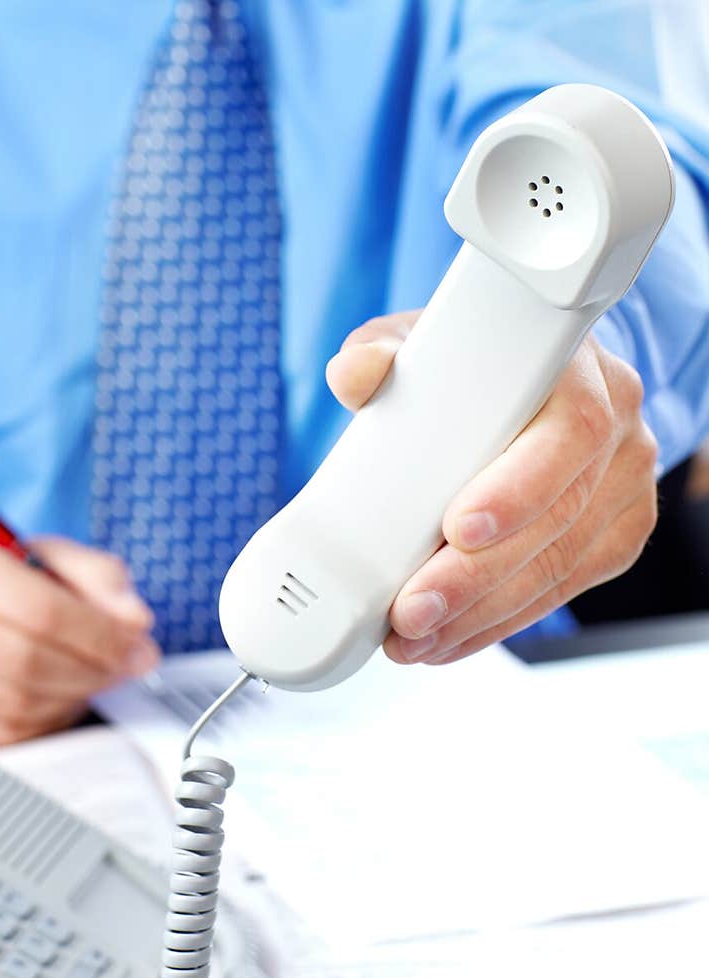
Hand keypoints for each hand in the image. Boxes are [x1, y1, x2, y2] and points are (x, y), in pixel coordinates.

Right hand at [0, 533, 159, 745]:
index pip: (41, 610)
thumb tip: (135, 620)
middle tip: (126, 668)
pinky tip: (62, 698)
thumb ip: (97, 576)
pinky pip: (0, 733)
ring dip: (73, 698)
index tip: (137, 647)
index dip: (100, 636)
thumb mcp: (42, 555)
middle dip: (92, 671)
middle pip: (27, 662)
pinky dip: (45, 721)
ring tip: (97, 679)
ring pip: (15, 704)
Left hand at [326, 313, 658, 664]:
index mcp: (579, 369)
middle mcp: (617, 424)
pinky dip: (499, 621)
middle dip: (476, 576)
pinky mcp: (619, 531)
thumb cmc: (470, 360)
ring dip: (479, 613)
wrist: (524, 379)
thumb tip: (353, 375)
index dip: (517, 489)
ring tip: (412, 636)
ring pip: (560, 565)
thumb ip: (382, 351)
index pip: (569, 432)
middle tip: (410, 610)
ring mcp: (625, 482)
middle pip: (558, 516)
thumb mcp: (422, 340)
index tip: (457, 529)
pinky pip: (564, 588)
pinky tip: (450, 636)